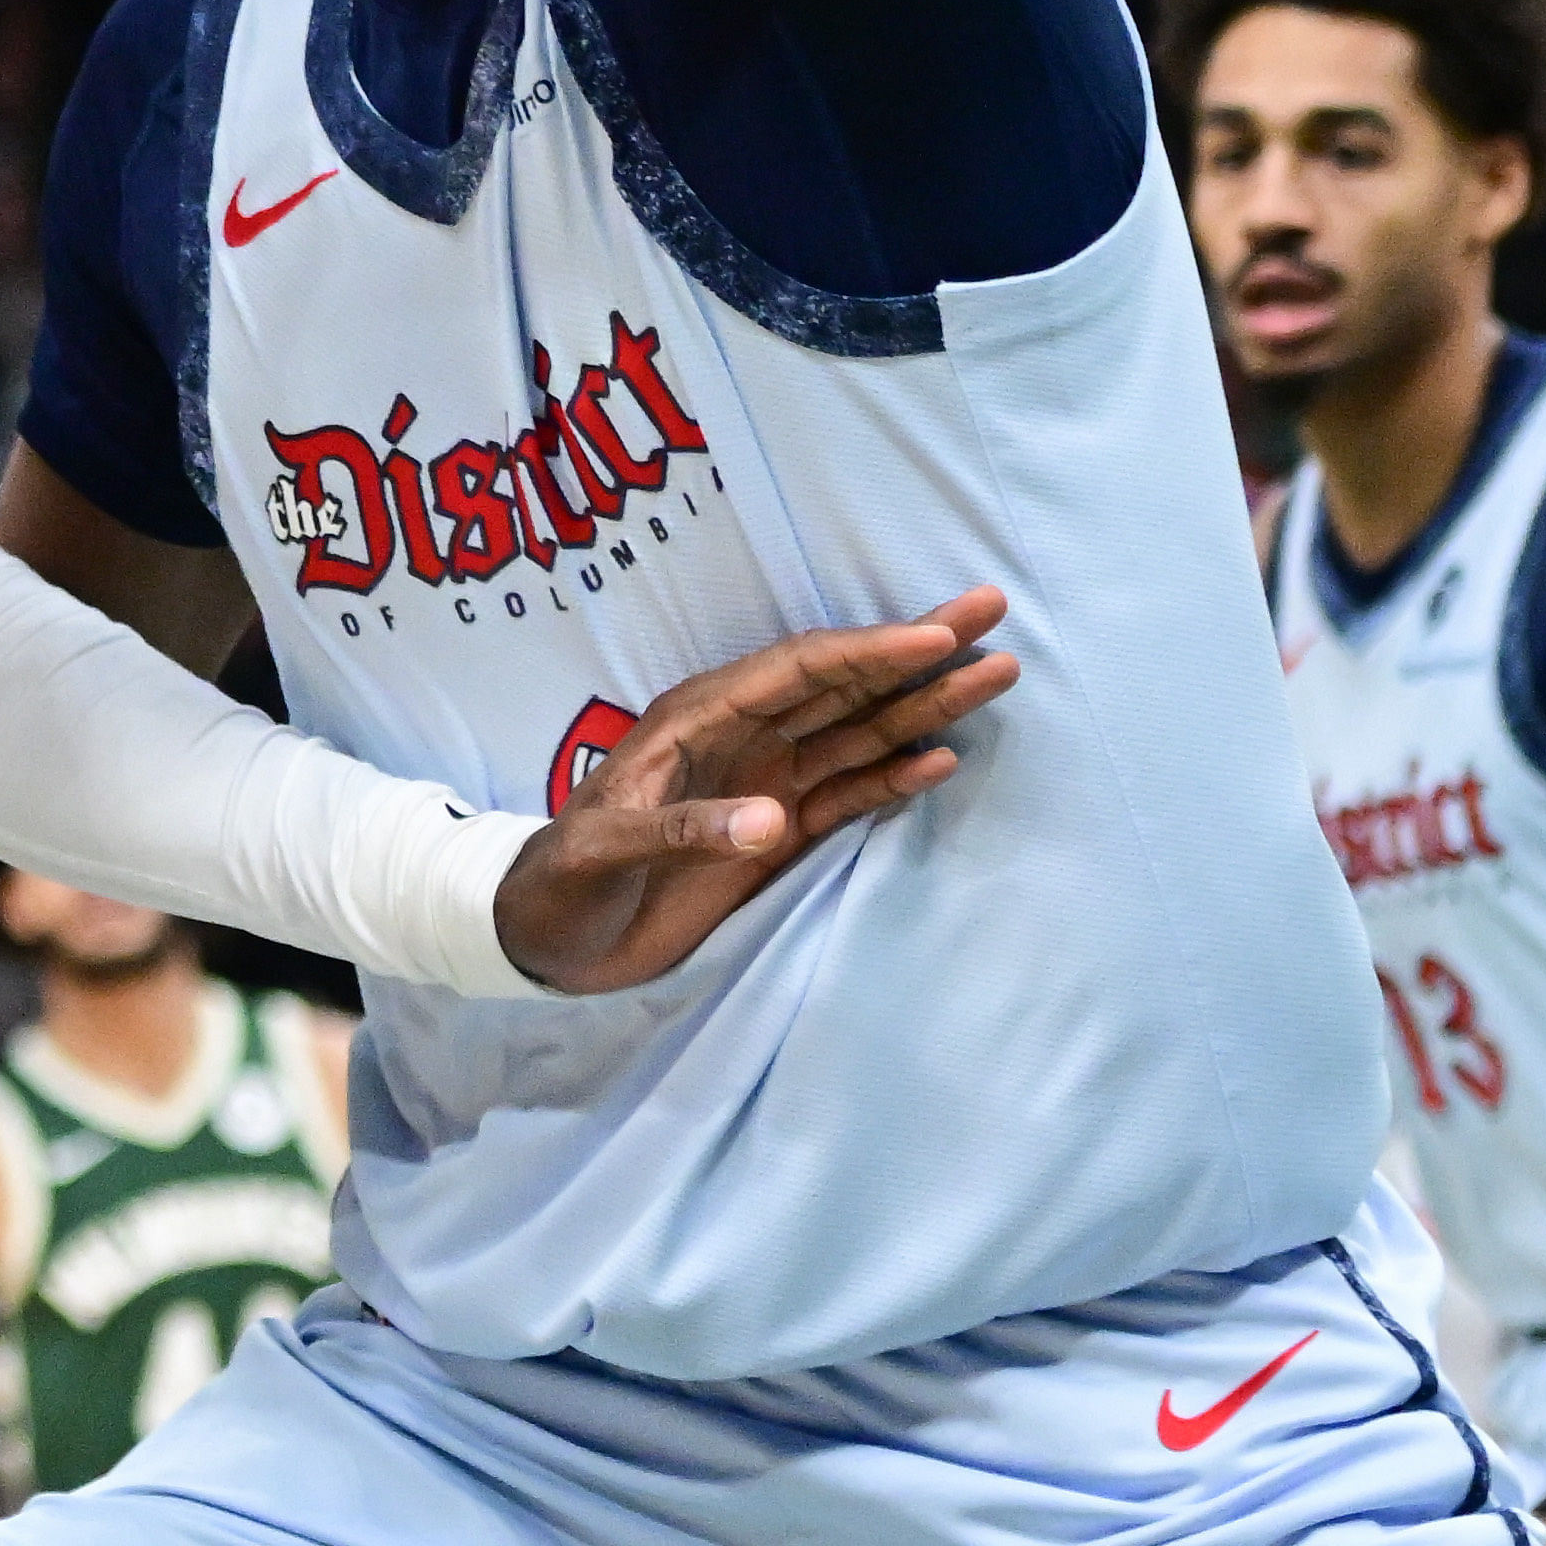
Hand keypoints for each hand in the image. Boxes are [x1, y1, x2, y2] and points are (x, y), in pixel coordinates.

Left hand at [492, 588, 1016, 992]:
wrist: (548, 936)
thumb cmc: (559, 881)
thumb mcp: (600, 850)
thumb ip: (678, 830)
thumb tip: (768, 819)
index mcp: (694, 720)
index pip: (795, 671)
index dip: (863, 651)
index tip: (931, 635)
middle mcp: (739, 737)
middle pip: (842, 683)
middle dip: (915, 649)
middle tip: (991, 608)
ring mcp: (764, 783)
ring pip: (858, 731)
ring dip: (923, 706)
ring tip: (996, 674)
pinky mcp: (777, 832)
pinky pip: (848, 792)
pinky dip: (896, 776)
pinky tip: (944, 757)